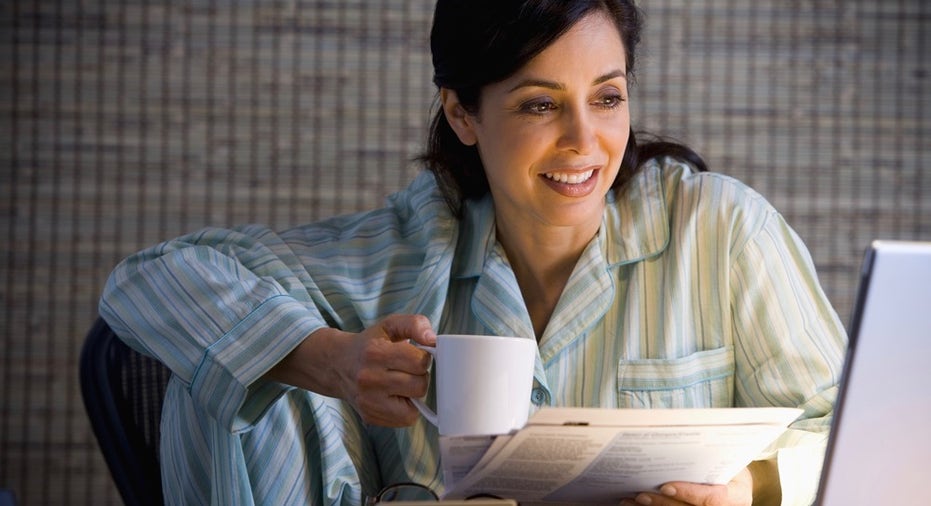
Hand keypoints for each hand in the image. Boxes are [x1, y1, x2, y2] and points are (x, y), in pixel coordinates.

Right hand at [266, 314, 435, 426]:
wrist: (337, 365)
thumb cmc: (369, 344)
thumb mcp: (390, 325)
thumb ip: (415, 324)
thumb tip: (432, 339)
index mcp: (375, 353)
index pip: (419, 362)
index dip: (422, 358)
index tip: (414, 356)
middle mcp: (369, 379)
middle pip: (419, 385)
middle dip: (419, 377)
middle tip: (407, 370)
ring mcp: (368, 401)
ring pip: (414, 407)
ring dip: (413, 395)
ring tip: (401, 383)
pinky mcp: (370, 417)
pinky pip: (405, 420)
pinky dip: (406, 409)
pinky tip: (395, 396)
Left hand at [620, 460, 778, 505]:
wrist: (736, 483)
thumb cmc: (729, 463)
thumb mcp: (727, 455)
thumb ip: (708, 453)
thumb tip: (675, 433)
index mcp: (737, 496)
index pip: (713, 499)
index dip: (689, 493)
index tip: (666, 486)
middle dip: (663, 504)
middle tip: (640, 494)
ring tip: (630, 500)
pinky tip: (633, 504)